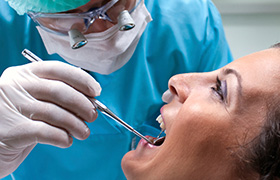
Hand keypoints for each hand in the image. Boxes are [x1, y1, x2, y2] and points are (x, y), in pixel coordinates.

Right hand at [0, 61, 100, 177]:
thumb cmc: (19, 117)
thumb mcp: (33, 97)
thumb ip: (56, 95)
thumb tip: (90, 100)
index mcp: (24, 74)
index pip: (58, 69)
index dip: (81, 79)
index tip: (96, 91)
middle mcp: (15, 86)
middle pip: (59, 91)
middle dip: (82, 104)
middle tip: (92, 115)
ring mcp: (12, 108)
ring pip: (55, 113)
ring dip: (76, 124)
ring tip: (84, 132)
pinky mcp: (12, 131)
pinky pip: (46, 132)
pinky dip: (62, 137)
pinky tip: (67, 140)